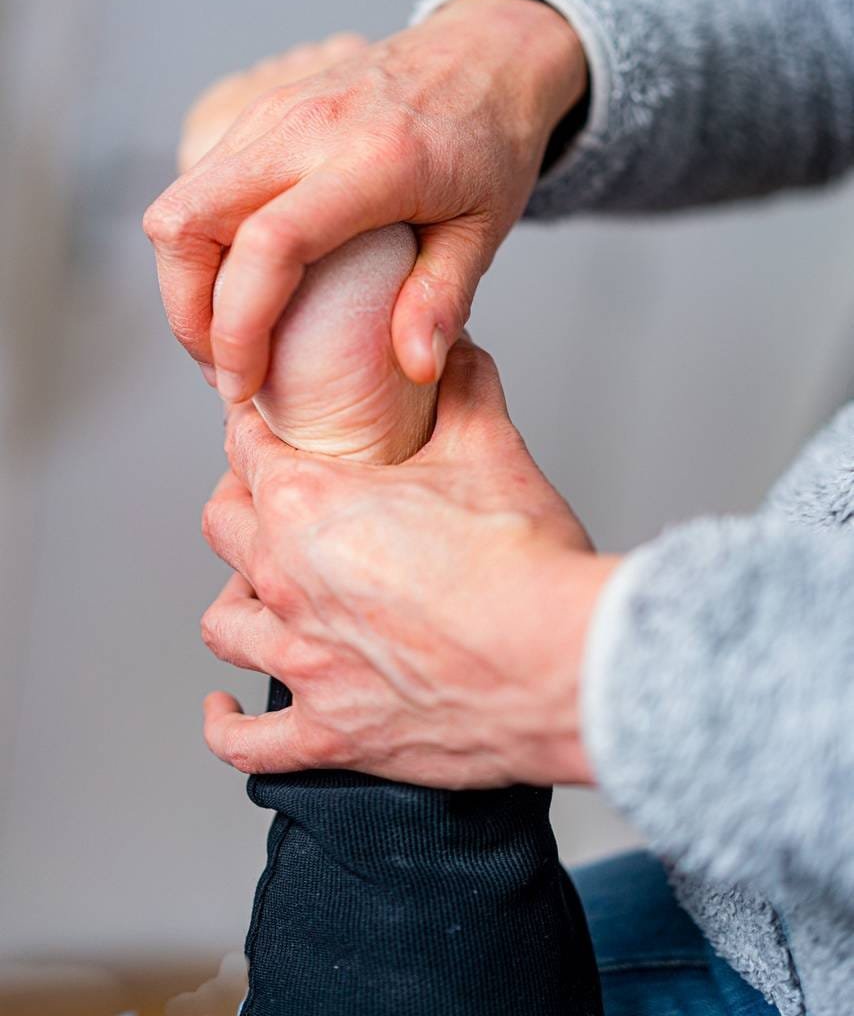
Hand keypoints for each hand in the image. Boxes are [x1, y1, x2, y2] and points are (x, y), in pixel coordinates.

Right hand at [144, 0, 586, 400]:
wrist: (482, 54)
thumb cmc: (491, 142)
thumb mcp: (486, 228)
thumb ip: (444, 299)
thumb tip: (415, 370)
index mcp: (373, 161)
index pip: (270, 243)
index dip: (239, 327)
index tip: (245, 385)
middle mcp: (307, 128)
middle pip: (186, 222)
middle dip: (187, 312)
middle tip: (227, 368)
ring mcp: (274, 113)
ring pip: (178, 205)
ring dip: (187, 283)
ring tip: (231, 338)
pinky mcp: (260, 114)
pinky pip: (199, 186)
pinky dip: (202, 247)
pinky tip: (245, 286)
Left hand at [199, 338, 618, 787]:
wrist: (562, 664)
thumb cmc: (524, 562)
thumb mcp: (490, 449)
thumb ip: (464, 389)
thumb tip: (456, 351)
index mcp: (309, 505)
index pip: (246, 448)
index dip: (252, 427)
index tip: (264, 423)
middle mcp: (287, 583)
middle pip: (223, 525)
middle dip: (240, 499)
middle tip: (269, 492)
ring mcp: (302, 664)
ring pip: (225, 623)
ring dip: (237, 599)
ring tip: (258, 589)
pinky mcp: (330, 734)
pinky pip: (247, 742)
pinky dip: (227, 726)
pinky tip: (223, 710)